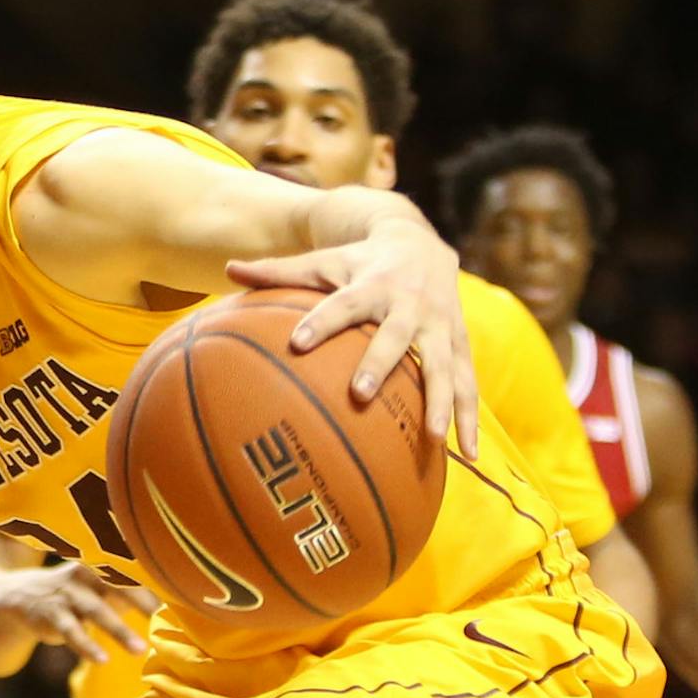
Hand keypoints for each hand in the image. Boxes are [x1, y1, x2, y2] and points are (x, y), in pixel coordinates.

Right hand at [0, 562, 157, 661]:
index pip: (132, 573)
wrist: (18, 593)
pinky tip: (102, 659)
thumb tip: (171, 605)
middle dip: (142, 602)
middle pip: (118, 587)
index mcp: (100, 564)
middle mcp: (85, 575)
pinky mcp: (51, 615)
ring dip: (118, 630)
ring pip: (96, 611)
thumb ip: (129, 592)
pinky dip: (87, 645)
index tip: (181, 600)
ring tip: (140, 650)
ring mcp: (67, 594)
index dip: (155, 586)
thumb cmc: (72, 592)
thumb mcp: (98, 586)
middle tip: (165, 620)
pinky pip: (71, 632)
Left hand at [229, 214, 479, 455]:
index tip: (297, 343)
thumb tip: (226, 270)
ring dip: (440, 401)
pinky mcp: (460, 343)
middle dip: (379, 364)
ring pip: (442, 366)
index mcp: (370, 286)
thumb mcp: (321, 261)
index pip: (341, 305)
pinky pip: (469, 383)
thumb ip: (276, 271)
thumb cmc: (358, 262)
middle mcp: (408, 306)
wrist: (422, 242)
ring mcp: (439, 326)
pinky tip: (469, 454)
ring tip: (433, 439)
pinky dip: (471, 417)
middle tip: (359, 394)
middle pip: (393, 337)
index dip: (320, 322)